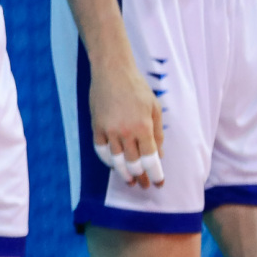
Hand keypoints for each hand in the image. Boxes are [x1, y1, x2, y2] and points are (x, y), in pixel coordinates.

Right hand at [88, 52, 164, 187]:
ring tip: (130, 181)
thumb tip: (160, 154)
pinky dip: (107, 160)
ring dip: (123, 174)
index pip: (151, 160)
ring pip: (116, 160)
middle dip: (140, 177)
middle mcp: (125, 132)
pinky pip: (101, 149)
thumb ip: (158, 133)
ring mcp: (109, 130)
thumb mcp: (155, 108)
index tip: (158, 183)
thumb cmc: (137, 88)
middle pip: (133, 163)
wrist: (112, 71)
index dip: (155, 175)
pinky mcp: (96, 126)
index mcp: (143, 128)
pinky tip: (113, 165)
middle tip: (144, 185)